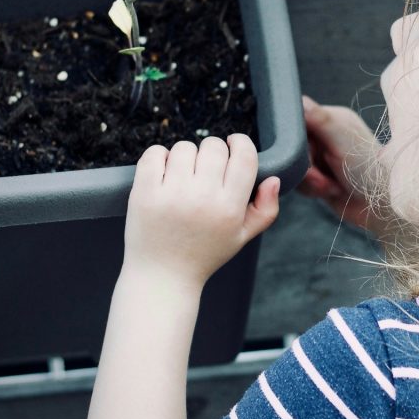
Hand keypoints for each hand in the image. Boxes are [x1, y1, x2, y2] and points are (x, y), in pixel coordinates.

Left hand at [123, 134, 280, 288]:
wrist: (162, 276)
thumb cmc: (204, 254)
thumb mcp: (242, 237)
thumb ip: (266, 209)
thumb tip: (274, 180)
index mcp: (229, 207)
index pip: (244, 156)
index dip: (241, 142)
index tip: (233, 144)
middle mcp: (202, 198)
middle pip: (214, 146)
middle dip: (212, 151)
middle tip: (205, 168)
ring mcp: (171, 194)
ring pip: (184, 147)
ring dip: (185, 156)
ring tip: (183, 175)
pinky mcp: (145, 193)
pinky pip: (154, 154)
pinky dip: (159, 156)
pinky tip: (163, 172)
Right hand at [298, 95, 386, 234]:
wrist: (379, 206)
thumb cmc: (368, 169)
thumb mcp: (341, 140)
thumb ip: (319, 119)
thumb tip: (299, 99)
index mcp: (332, 119)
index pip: (298, 119)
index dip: (296, 139)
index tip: (308, 153)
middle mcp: (326, 136)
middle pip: (293, 146)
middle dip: (306, 166)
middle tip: (322, 176)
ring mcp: (322, 157)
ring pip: (295, 165)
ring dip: (311, 180)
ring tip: (331, 185)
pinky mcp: (319, 177)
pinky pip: (299, 181)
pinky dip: (312, 189)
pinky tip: (331, 191)